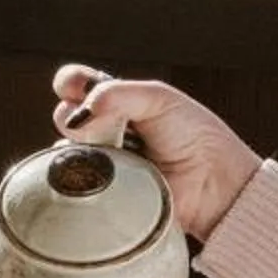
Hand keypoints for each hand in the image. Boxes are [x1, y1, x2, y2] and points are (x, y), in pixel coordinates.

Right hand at [50, 61, 261, 241]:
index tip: (74, 88)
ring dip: (78, 147)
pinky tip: (99, 173)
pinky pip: (72, 184)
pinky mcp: (100, 194)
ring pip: (63, 149)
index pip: (76, 84)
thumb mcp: (158, 99)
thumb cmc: (194, 136)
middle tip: (97, 124)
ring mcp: (101, 162)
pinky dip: (78, 176)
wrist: (213, 183)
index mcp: (118, 103)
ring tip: (110, 151)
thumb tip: (81, 108)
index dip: (68, 83)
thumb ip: (117, 93)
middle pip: (64, 115)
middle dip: (71, 115)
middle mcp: (104, 130)